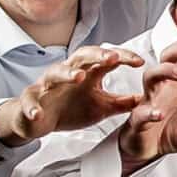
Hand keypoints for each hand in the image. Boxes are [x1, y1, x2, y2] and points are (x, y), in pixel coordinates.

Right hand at [0, 46, 144, 146]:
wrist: (39, 121)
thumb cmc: (70, 109)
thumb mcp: (101, 108)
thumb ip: (122, 103)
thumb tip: (146, 99)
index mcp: (87, 73)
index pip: (106, 59)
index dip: (122, 57)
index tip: (140, 62)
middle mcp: (68, 73)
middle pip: (82, 57)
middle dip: (97, 55)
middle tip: (112, 57)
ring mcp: (47, 85)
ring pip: (55, 73)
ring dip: (67, 73)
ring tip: (79, 76)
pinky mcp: (31, 100)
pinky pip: (30, 101)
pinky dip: (33, 107)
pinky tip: (38, 113)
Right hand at [118, 40, 176, 175]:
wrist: (147, 149)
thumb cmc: (172, 131)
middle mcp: (167, 87)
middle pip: (169, 56)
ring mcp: (151, 100)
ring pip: (151, 75)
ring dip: (166, 70)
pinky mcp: (139, 120)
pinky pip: (140, 112)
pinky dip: (149, 112)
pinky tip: (159, 114)